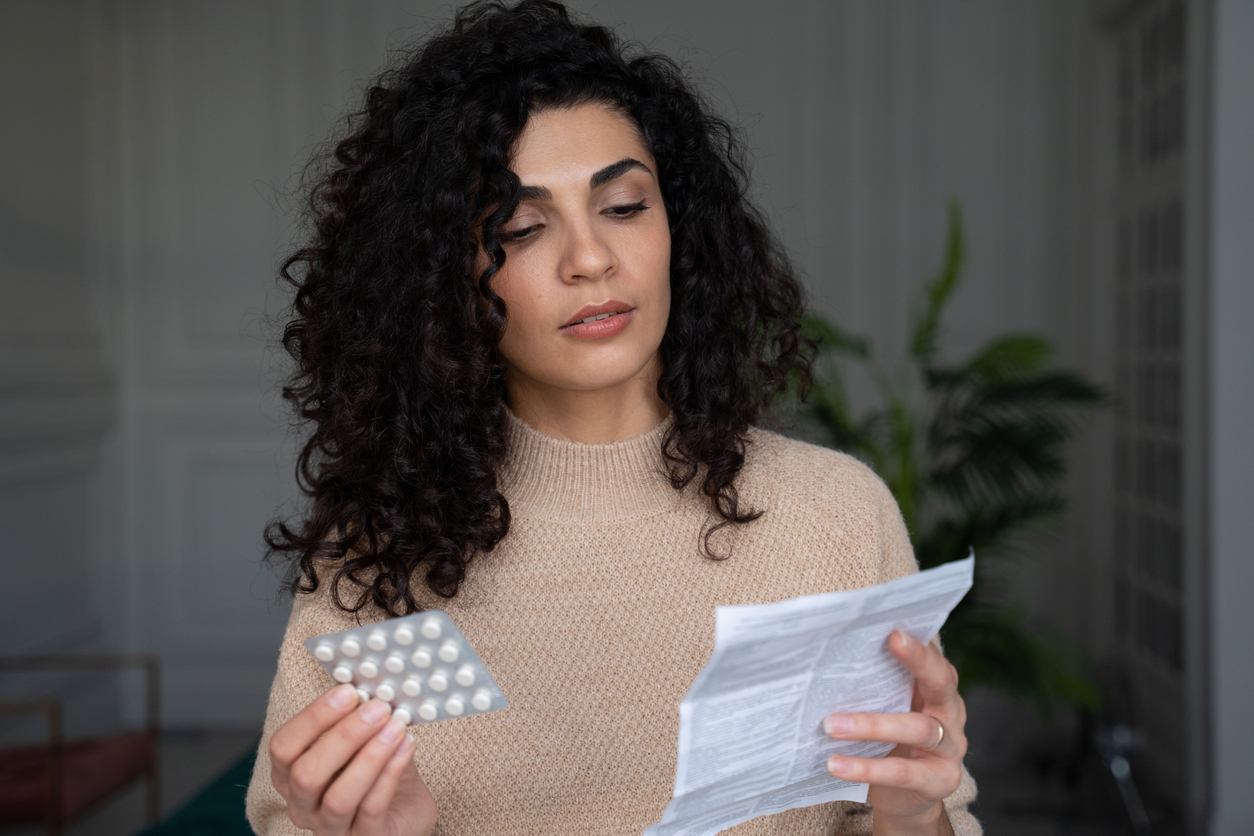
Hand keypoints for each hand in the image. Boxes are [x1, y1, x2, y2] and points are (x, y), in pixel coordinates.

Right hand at [269, 685, 437, 835]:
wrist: (405, 812)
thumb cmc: (376, 772)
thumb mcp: (360, 740)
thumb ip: (357, 715)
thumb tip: (369, 674)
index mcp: (290, 776)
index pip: (284, 746)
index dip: (314, 717)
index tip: (349, 691)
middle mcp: (303, 807)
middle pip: (307, 774)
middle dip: (344, 735)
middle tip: (378, 707)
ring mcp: (331, 829)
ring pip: (339, 797)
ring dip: (370, 756)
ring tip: (396, 726)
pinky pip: (372, 809)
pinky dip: (391, 773)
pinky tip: (407, 746)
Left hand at [823, 631, 964, 834]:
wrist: (904, 800)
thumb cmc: (889, 742)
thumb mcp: (887, 709)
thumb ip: (876, 685)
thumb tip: (830, 656)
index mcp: (938, 691)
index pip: (933, 659)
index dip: (918, 645)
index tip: (893, 630)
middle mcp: (951, 714)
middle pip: (940, 682)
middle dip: (916, 661)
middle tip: (888, 644)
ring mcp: (950, 749)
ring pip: (918, 728)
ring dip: (871, 724)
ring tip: (830, 725)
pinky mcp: (939, 781)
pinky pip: (902, 772)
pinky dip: (866, 767)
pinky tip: (835, 763)